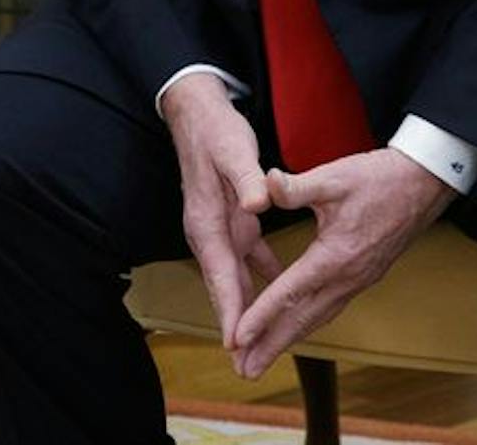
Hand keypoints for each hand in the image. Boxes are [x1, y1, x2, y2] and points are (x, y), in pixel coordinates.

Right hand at [162, 74, 283, 349]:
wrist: (199, 114)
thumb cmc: (216, 132)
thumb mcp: (234, 150)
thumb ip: (246, 178)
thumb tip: (257, 203)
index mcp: (206, 221)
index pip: (220, 274)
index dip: (229, 309)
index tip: (236, 342)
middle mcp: (209, 231)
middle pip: (224, 287)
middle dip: (236, 325)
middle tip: (248, 363)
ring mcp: (219, 227)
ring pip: (236, 278)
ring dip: (247, 309)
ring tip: (260, 344)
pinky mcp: (232, 220)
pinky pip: (248, 258)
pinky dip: (262, 277)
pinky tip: (278, 293)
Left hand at [229, 149, 453, 377]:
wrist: (424, 184)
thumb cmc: (379, 179)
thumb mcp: (333, 177)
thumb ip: (296, 187)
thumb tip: (264, 186)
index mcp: (335, 256)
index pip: (291, 292)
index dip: (261, 316)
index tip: (238, 338)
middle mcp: (347, 277)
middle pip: (302, 319)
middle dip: (271, 346)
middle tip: (243, 370)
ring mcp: (357, 280)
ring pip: (316, 318)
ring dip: (287, 340)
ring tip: (260, 359)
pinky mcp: (362, 276)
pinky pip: (328, 308)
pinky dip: (306, 322)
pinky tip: (293, 327)